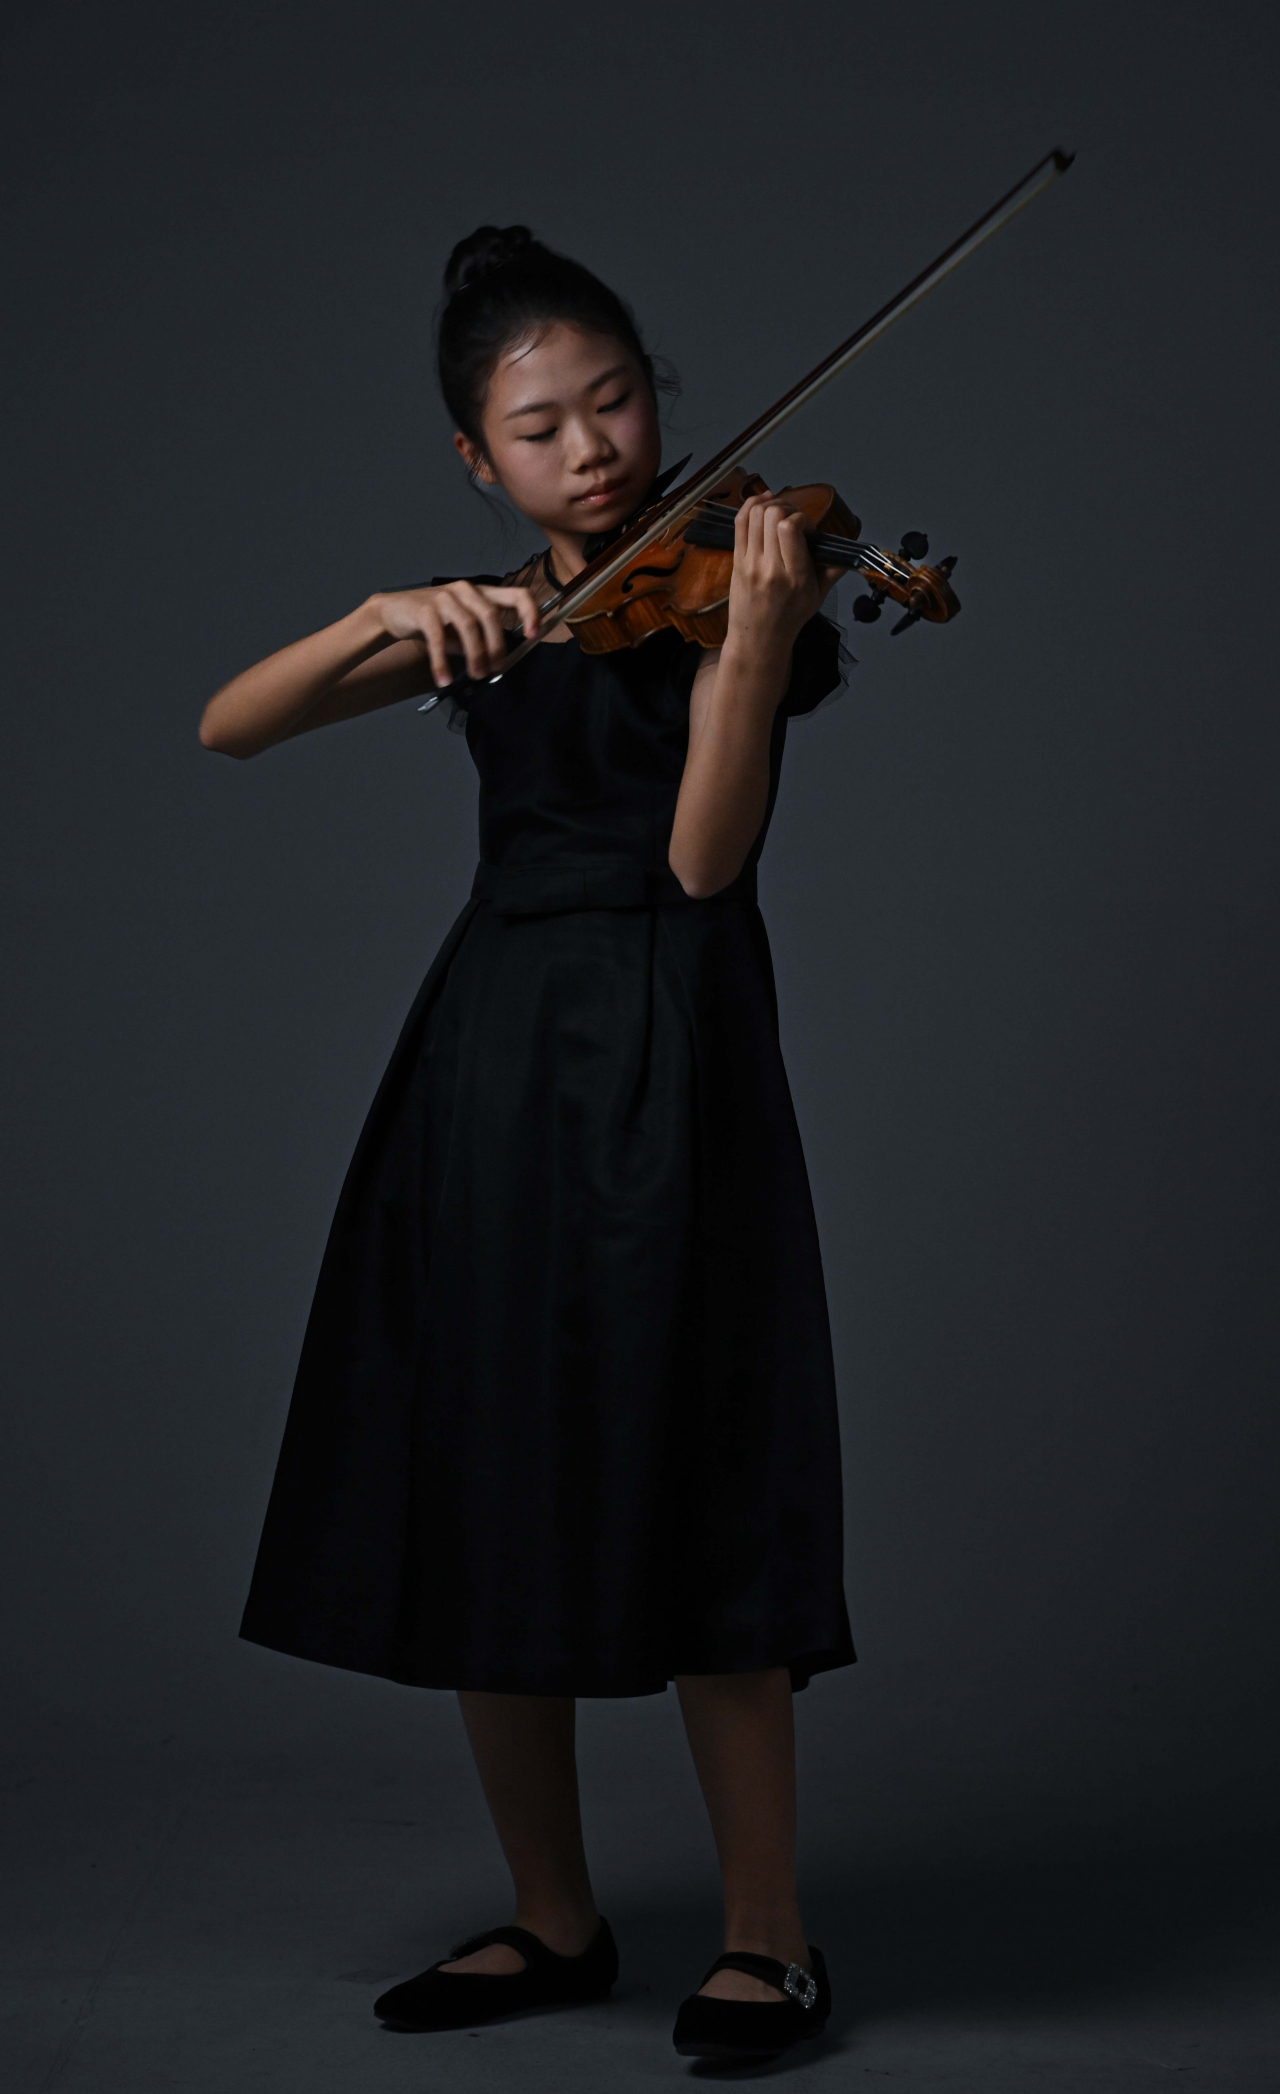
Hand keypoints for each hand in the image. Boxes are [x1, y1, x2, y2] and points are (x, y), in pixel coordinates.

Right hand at [375, 580, 541, 687]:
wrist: (393, 613)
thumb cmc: (433, 621)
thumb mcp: (462, 630)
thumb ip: (481, 640)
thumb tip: (499, 661)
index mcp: (481, 593)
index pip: (516, 594)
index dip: (530, 612)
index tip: (533, 635)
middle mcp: (465, 590)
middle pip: (491, 615)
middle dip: (497, 646)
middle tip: (495, 670)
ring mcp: (444, 597)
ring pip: (468, 626)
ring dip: (475, 655)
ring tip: (476, 676)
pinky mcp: (424, 609)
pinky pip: (438, 639)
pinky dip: (442, 662)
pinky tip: (444, 679)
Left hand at [725, 491, 838, 657]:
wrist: (758, 638)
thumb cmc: (790, 618)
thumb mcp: (817, 598)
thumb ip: (832, 571)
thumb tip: (846, 552)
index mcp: (794, 576)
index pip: (790, 529)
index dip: (801, 518)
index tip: (807, 529)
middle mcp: (770, 567)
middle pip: (773, 515)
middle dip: (788, 507)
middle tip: (794, 519)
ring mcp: (750, 563)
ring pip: (755, 514)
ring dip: (771, 504)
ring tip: (780, 511)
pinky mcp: (737, 560)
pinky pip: (739, 522)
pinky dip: (751, 505)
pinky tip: (763, 502)